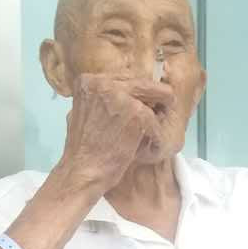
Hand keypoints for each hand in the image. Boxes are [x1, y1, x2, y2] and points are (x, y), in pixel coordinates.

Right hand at [59, 73, 175, 191]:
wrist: (83, 171)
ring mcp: (120, 96)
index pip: (125, 76)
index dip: (139, 91)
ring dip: (156, 117)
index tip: (147, 102)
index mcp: (89, 80)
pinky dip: (156, 136)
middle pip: (143, 82)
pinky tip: (151, 147)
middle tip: (164, 109)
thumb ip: (103, 97)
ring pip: (153, 99)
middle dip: (156, 97)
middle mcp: (103, 82)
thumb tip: (126, 89)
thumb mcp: (86, 111)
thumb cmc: (85, 150)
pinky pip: (156, 121)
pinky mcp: (136, 112)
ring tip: (153, 134)